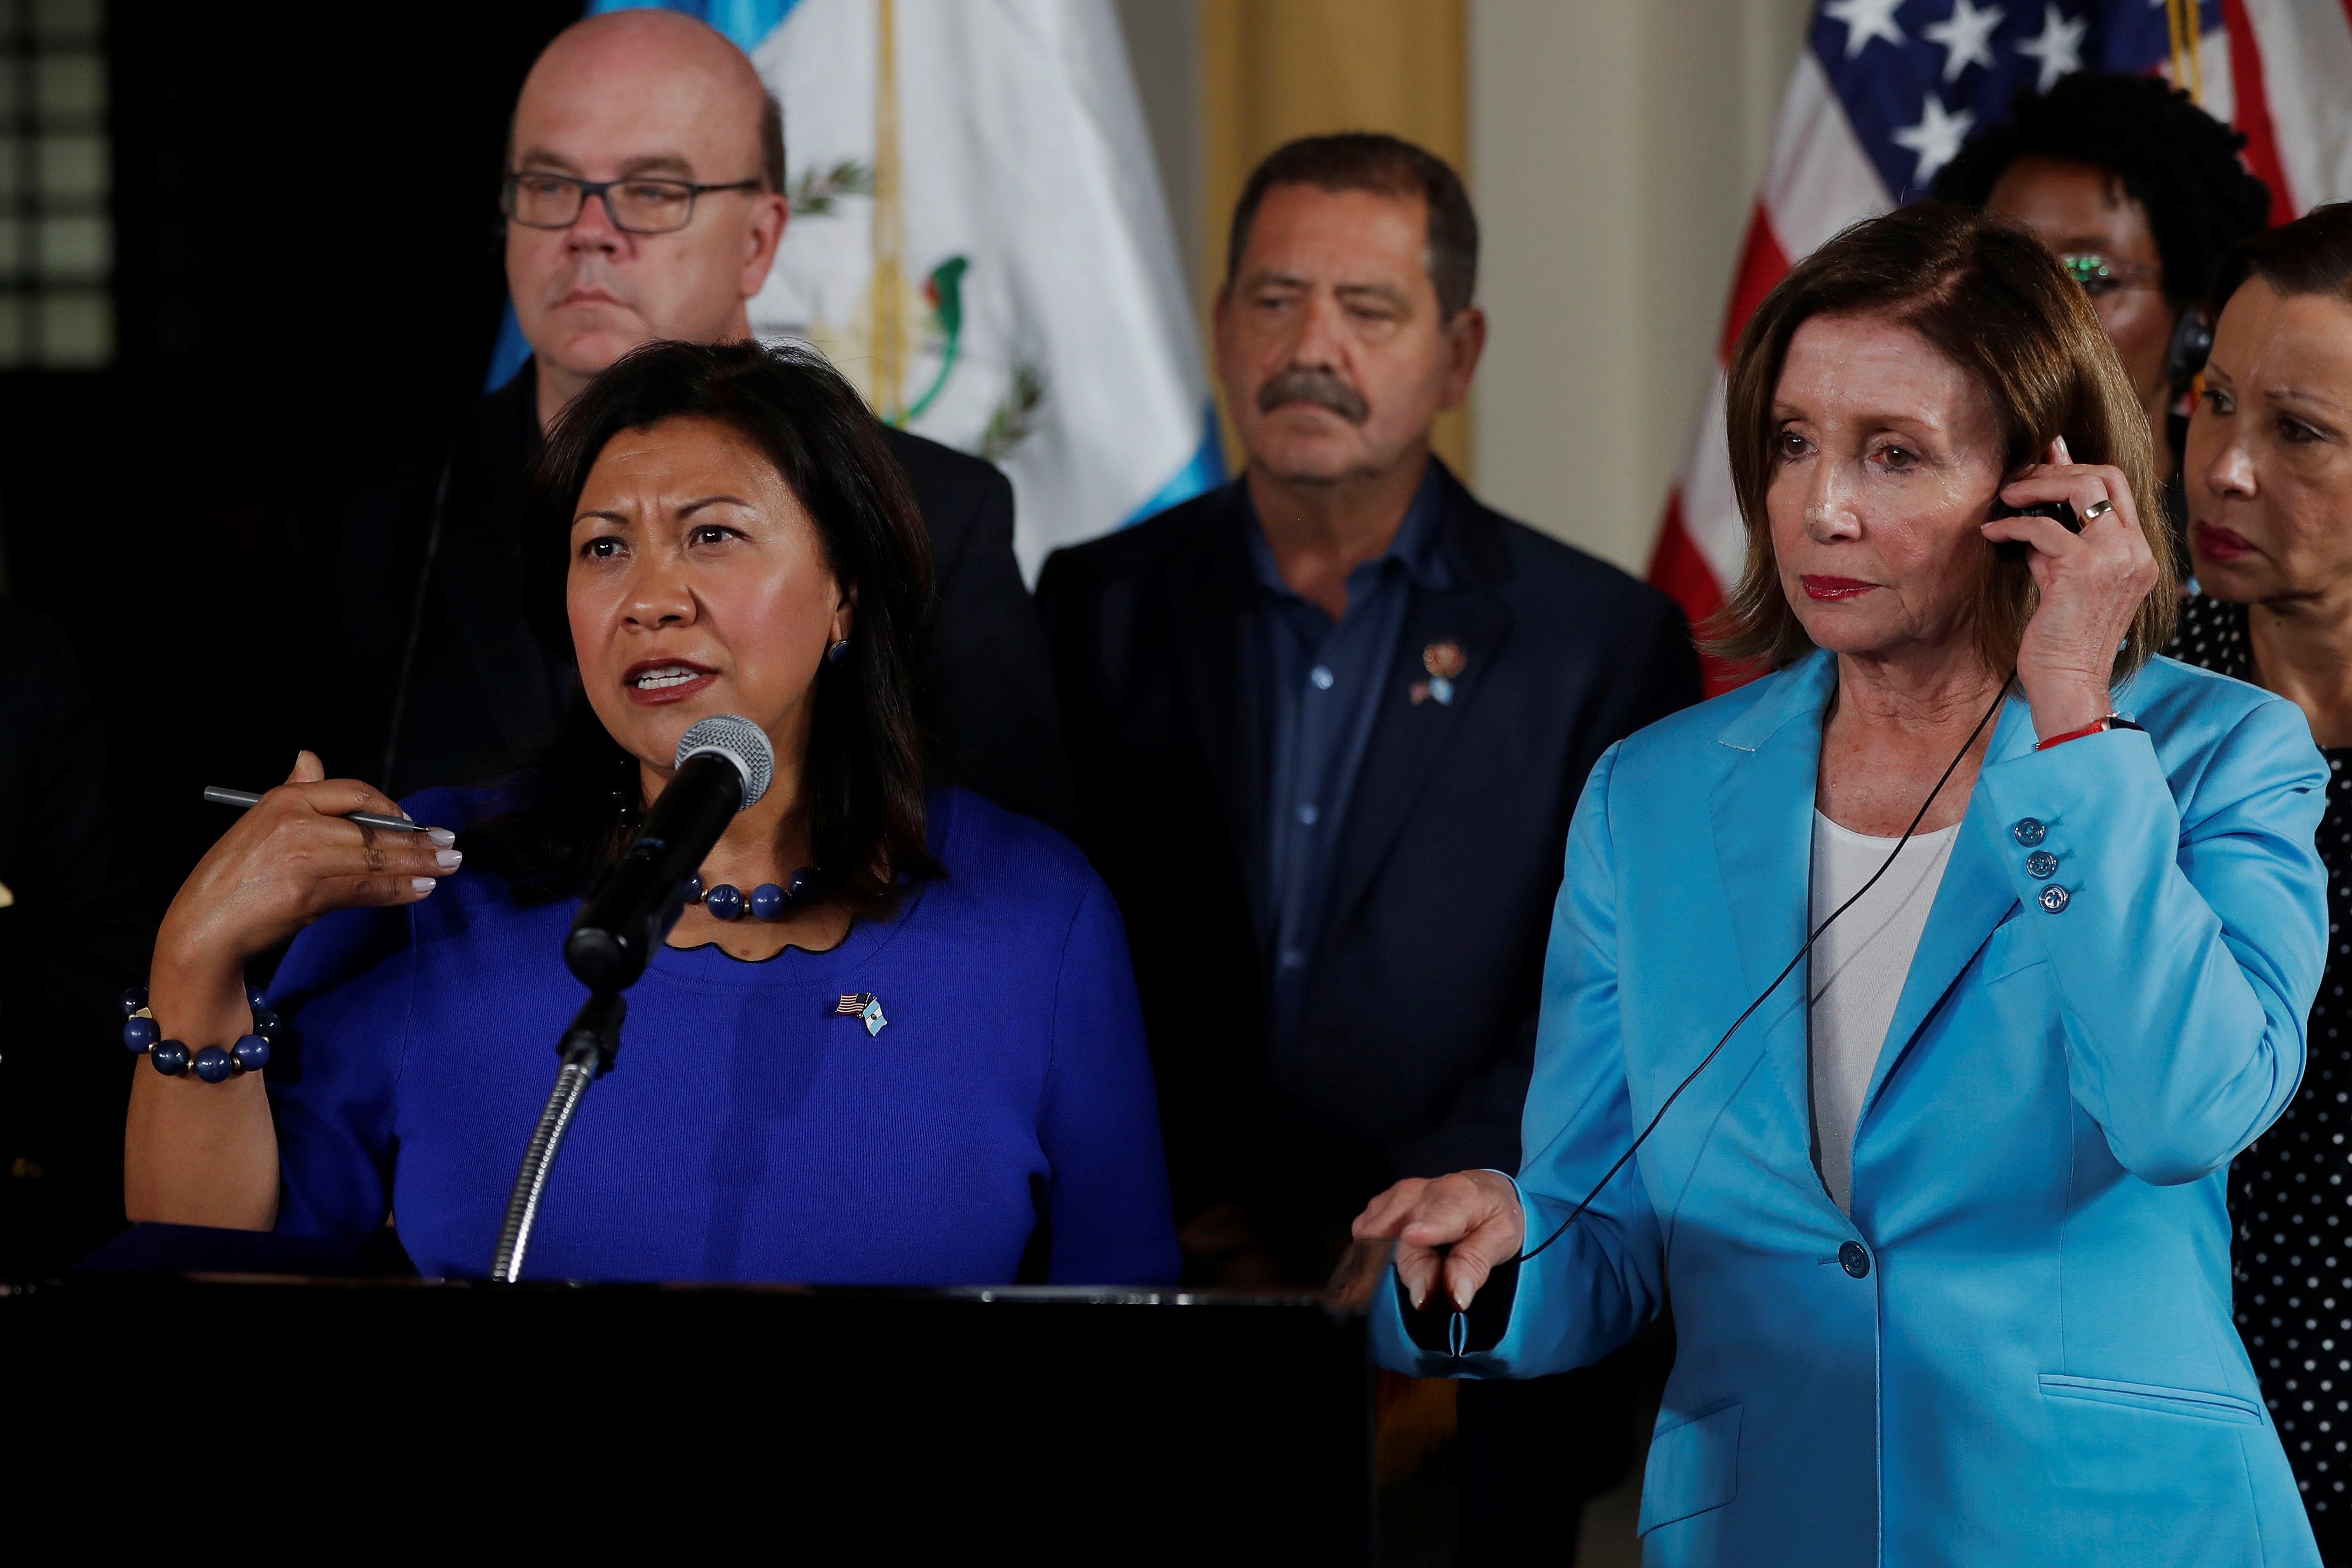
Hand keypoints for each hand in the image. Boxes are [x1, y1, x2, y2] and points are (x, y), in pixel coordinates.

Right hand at [154, 752, 456, 989]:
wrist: (203, 926)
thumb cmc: (235, 877)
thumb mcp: (259, 823)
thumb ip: (296, 791)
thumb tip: (310, 757)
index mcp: (284, 800)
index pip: (353, 792)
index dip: (390, 807)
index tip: (414, 821)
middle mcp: (295, 823)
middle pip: (373, 829)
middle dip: (418, 840)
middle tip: (451, 846)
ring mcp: (303, 859)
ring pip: (375, 860)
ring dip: (418, 865)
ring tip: (447, 867)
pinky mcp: (308, 894)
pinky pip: (366, 889)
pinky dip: (398, 890)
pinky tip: (421, 888)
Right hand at [1351, 1170, 1523, 1311]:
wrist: (1480, 1188)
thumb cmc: (1492, 1215)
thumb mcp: (1501, 1239)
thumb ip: (1475, 1266)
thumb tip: (1454, 1296)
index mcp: (1459, 1197)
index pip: (1438, 1217)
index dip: (1426, 1234)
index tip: (1415, 1246)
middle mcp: (1422, 1191)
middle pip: (1405, 1246)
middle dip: (1415, 1275)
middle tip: (1430, 1296)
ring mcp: (1396, 1196)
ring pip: (1377, 1241)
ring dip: (1392, 1266)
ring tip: (1421, 1269)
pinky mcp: (1380, 1204)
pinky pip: (1366, 1235)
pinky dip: (1376, 1253)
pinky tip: (1400, 1255)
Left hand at [1979, 436, 2159, 739]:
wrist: (2069, 683)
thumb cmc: (2062, 640)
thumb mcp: (2066, 583)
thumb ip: (2060, 546)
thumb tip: (2036, 511)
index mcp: (2139, 553)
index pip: (2119, 488)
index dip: (2079, 466)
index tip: (2046, 457)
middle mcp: (2135, 551)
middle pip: (2106, 476)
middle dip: (2057, 469)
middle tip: (2019, 478)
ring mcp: (2115, 558)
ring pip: (2082, 488)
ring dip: (2036, 486)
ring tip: (2005, 495)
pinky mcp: (2082, 570)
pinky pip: (2043, 528)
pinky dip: (2013, 525)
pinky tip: (1992, 533)